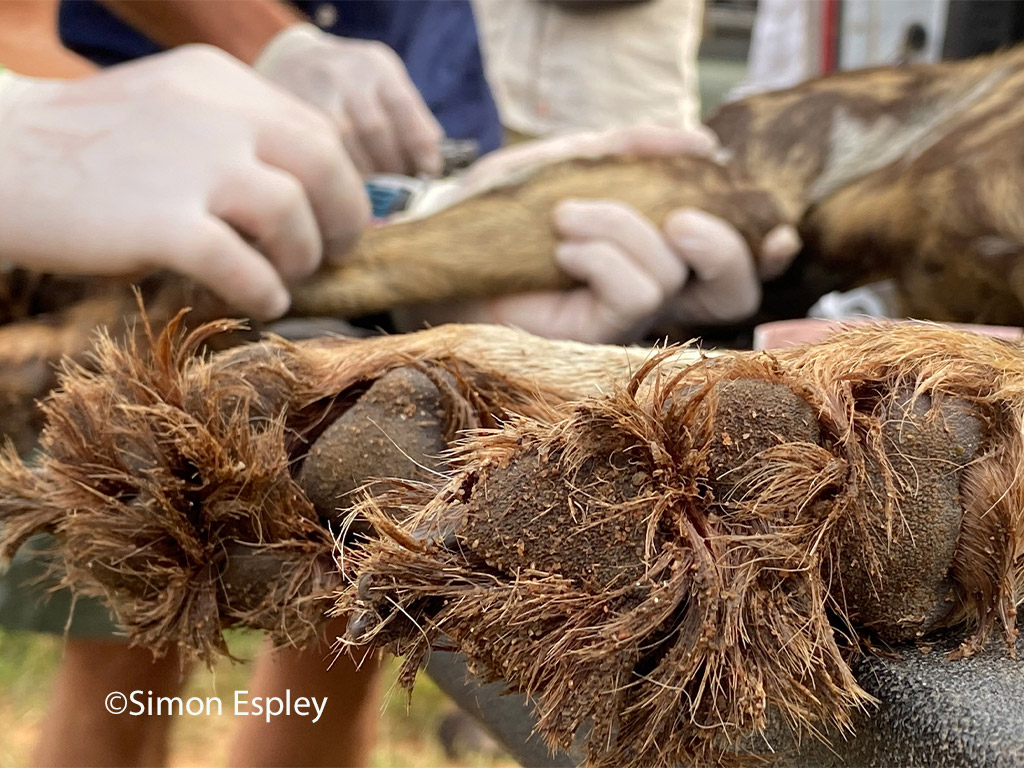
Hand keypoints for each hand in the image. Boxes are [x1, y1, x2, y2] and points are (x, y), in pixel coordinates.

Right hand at [0, 45, 368, 319]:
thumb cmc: (92, 148)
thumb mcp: (174, 109)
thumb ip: (238, 135)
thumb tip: (308, 194)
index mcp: (222, 83)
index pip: (318, 131)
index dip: (343, 183)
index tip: (337, 218)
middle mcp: (216, 115)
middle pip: (324, 166)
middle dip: (344, 219)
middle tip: (333, 254)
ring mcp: (190, 166)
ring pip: (291, 214)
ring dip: (301, 257)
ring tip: (284, 278)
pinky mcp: (160, 222)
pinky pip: (241, 266)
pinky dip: (263, 291)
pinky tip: (261, 302)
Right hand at [255, 23, 442, 176]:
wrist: (290, 62)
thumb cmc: (352, 88)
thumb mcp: (385, 86)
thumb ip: (411, 119)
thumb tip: (432, 167)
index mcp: (376, 67)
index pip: (404, 107)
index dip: (420, 147)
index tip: (428, 173)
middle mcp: (343, 75)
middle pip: (374, 130)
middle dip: (392, 168)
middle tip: (400, 192)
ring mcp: (312, 94)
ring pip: (344, 147)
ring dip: (364, 180)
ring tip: (374, 198)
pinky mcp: (287, 116)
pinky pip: (317, 156)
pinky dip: (337, 180)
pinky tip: (345, 192)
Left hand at [398, 125, 801, 341]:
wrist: (444, 238)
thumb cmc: (505, 204)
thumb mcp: (572, 157)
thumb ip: (633, 147)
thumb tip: (700, 142)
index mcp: (654, 246)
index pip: (730, 262)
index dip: (764, 249)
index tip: (779, 230)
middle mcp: (648, 286)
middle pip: (732, 291)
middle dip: (722, 247)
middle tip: (680, 214)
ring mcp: (619, 315)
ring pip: (668, 277)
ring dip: (623, 229)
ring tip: (568, 214)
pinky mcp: (589, 332)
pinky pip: (630, 293)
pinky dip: (602, 255)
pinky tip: (562, 243)